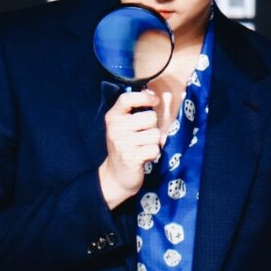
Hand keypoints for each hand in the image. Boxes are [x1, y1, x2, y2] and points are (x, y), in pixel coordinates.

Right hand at [98, 89, 160, 209]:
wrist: (116, 175)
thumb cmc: (125, 146)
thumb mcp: (124, 126)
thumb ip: (136, 111)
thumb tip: (156, 95)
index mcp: (113, 116)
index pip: (127, 98)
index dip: (144, 97)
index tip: (155, 101)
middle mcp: (115, 128)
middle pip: (150, 117)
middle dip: (153, 127)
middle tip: (143, 136)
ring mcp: (122, 142)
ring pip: (155, 134)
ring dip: (154, 142)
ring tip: (142, 147)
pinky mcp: (131, 157)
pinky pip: (155, 149)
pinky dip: (153, 154)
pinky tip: (144, 157)